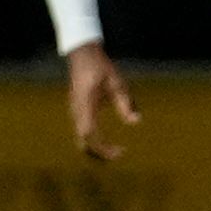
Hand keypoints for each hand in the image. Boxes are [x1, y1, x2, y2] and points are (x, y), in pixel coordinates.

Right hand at [64, 42, 138, 161]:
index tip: (120, 152)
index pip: (90, 134)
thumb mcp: (118, 83)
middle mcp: (77, 111)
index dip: (103, 148)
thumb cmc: (101, 68)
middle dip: (99, 153)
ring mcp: (74, 111)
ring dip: (96, 147)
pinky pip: (81, 131)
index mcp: (85, 106)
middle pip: (83, 142)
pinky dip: (93, 140)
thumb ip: (126, 103)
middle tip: (118, 155)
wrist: (82, 55)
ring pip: (81, 138)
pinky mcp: (76, 110)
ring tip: (114, 150)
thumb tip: (136, 122)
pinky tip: (106, 139)